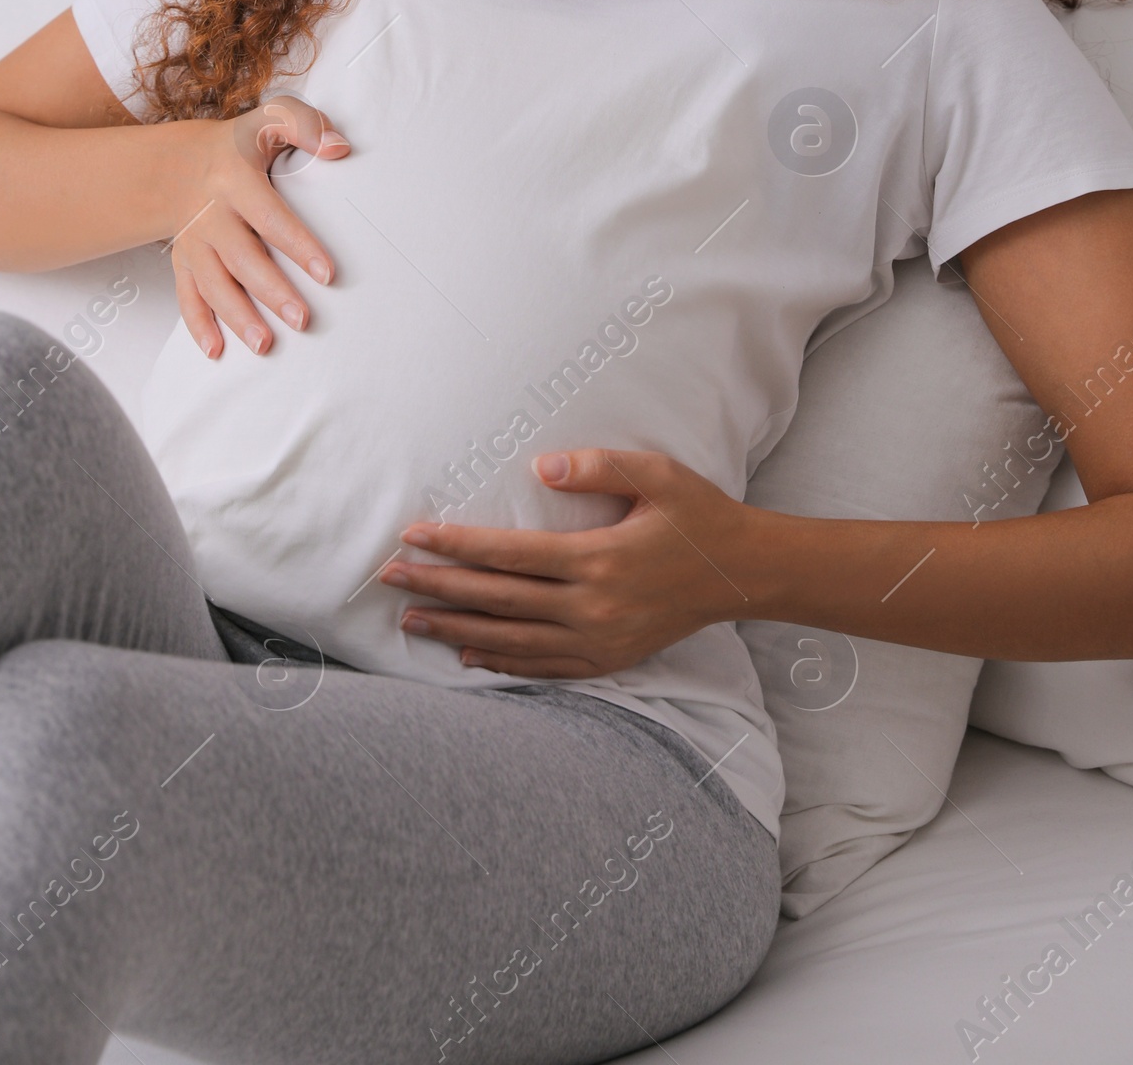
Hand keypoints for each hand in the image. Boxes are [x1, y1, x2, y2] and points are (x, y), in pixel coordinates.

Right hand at [166, 99, 348, 359]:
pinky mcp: (183, 263)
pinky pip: (186, 296)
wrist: (178, 165)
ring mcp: (193, 242)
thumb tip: (340, 149)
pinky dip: (198, 325)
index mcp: (234, 179)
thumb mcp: (271, 118)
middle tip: (303, 320)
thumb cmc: (239, 145)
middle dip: (272, 292)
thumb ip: (306, 125)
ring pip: (213, 284)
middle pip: (241, 259)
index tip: (328, 273)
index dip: (299, 246)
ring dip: (237, 317)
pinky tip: (217, 351)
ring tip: (265, 345)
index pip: (270, 217)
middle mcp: (210, 213)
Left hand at [379, 448, 754, 677]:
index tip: (413, 536)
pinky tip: (468, 653)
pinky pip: (543, 666)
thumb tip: (539, 469)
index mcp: (598, 559)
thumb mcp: (657, 474)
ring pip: (511, 640)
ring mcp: (600, 640)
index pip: (507, 554)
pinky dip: (500, 662)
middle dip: (438, 587)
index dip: (455, 546)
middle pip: (497, 600)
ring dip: (456, 629)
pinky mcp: (609, 660)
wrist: (744, 572)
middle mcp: (592, 607)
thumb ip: (598, 466)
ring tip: (411, 619)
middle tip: (388, 578)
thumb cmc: (698, 515)